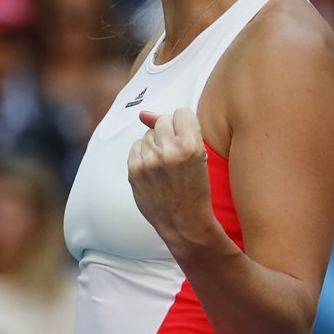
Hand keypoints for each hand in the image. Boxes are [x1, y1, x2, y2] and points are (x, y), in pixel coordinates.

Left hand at [127, 109, 219, 252]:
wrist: (183, 221)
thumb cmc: (195, 188)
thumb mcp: (199, 157)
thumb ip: (177, 129)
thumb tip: (144, 114)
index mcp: (191, 146)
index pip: (182, 113)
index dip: (184, 124)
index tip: (186, 137)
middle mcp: (168, 151)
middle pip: (162, 120)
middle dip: (168, 132)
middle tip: (175, 152)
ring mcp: (149, 161)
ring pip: (147, 134)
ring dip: (155, 144)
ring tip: (165, 164)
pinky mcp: (134, 170)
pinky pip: (136, 146)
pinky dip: (143, 154)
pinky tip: (154, 169)